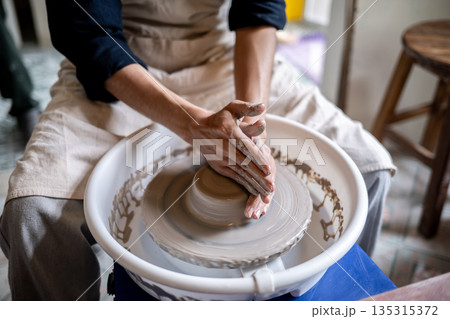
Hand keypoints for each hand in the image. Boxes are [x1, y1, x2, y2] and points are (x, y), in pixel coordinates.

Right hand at [189, 100, 274, 216]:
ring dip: (255, 185)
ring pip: (241, 173)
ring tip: (267, 194)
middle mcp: (224, 148)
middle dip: (259, 177)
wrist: (199, 128)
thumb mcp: (233, 108)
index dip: (257, 159)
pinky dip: (246, 185)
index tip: (268, 169)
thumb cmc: (222, 117)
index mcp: (229, 132)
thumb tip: (263, 107)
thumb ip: (248, 107)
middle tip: (271, 187)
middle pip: (245, 164)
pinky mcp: (220, 167)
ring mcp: (221, 159)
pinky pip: (235, 177)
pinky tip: (256, 193)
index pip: (246, 147)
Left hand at [240, 135, 275, 218]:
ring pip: (260, 192)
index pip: (268, 172)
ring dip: (257, 204)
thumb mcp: (247, 128)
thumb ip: (254, 128)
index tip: (268, 193)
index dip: (267, 182)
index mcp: (265, 157)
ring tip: (252, 216)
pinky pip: (254, 193)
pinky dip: (254, 202)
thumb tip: (261, 120)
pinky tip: (251, 214)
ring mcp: (258, 174)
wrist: (241, 132)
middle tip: (255, 213)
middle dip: (260, 200)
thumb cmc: (243, 129)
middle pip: (265, 187)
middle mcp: (265, 167)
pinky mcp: (251, 178)